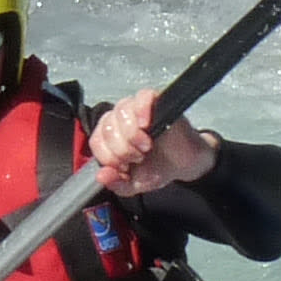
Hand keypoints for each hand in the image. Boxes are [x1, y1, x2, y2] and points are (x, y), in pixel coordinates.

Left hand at [90, 87, 217, 194]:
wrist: (184, 164)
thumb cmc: (157, 168)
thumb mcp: (133, 184)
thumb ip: (116, 184)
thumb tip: (102, 175)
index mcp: (110, 137)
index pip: (96, 141)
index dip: (109, 157)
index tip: (126, 167)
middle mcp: (119, 119)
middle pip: (107, 127)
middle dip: (122, 149)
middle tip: (139, 157)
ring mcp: (137, 108)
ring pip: (121, 111)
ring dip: (132, 134)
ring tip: (147, 145)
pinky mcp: (156, 100)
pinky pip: (142, 96)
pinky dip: (141, 110)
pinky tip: (146, 125)